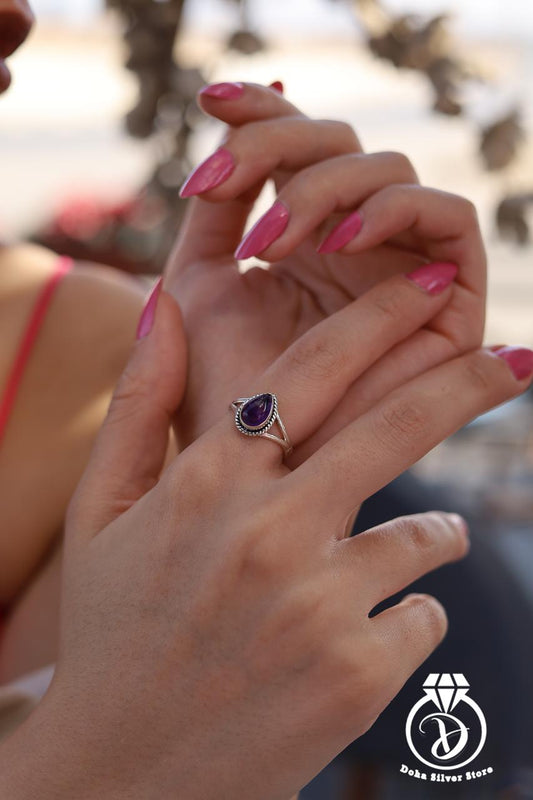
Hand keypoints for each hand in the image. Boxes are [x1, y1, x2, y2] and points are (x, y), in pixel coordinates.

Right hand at [2, 284, 529, 799]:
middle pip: (397, 427)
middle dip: (464, 381)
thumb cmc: (112, 631)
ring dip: (429, 534)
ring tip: (411, 547)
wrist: (122, 774)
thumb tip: (164, 302)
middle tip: (512, 359)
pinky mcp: (361, 671)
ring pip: (428, 533)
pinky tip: (357, 637)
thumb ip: (138, 403)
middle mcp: (269, 530)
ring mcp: (320, 602)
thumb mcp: (99, 513)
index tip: (425, 292)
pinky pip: (423, 613)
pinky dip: (405, 614)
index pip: (310, 373)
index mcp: (207, 482)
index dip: (377, 323)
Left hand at [166, 82, 485, 464]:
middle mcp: (354, 245)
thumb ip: (214, 211)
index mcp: (301, 239)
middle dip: (280, 148)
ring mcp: (400, 266)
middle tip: (224, 185)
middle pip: (343, 143)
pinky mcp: (451, 298)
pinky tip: (339, 242)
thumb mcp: (198, 287)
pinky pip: (452, 219)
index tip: (209, 102)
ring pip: (392, 169)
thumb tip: (225, 129)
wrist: (248, 478)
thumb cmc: (214, 393)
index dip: (262, 109)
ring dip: (326, 186)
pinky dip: (397, 211)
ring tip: (269, 242)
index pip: (299, 145)